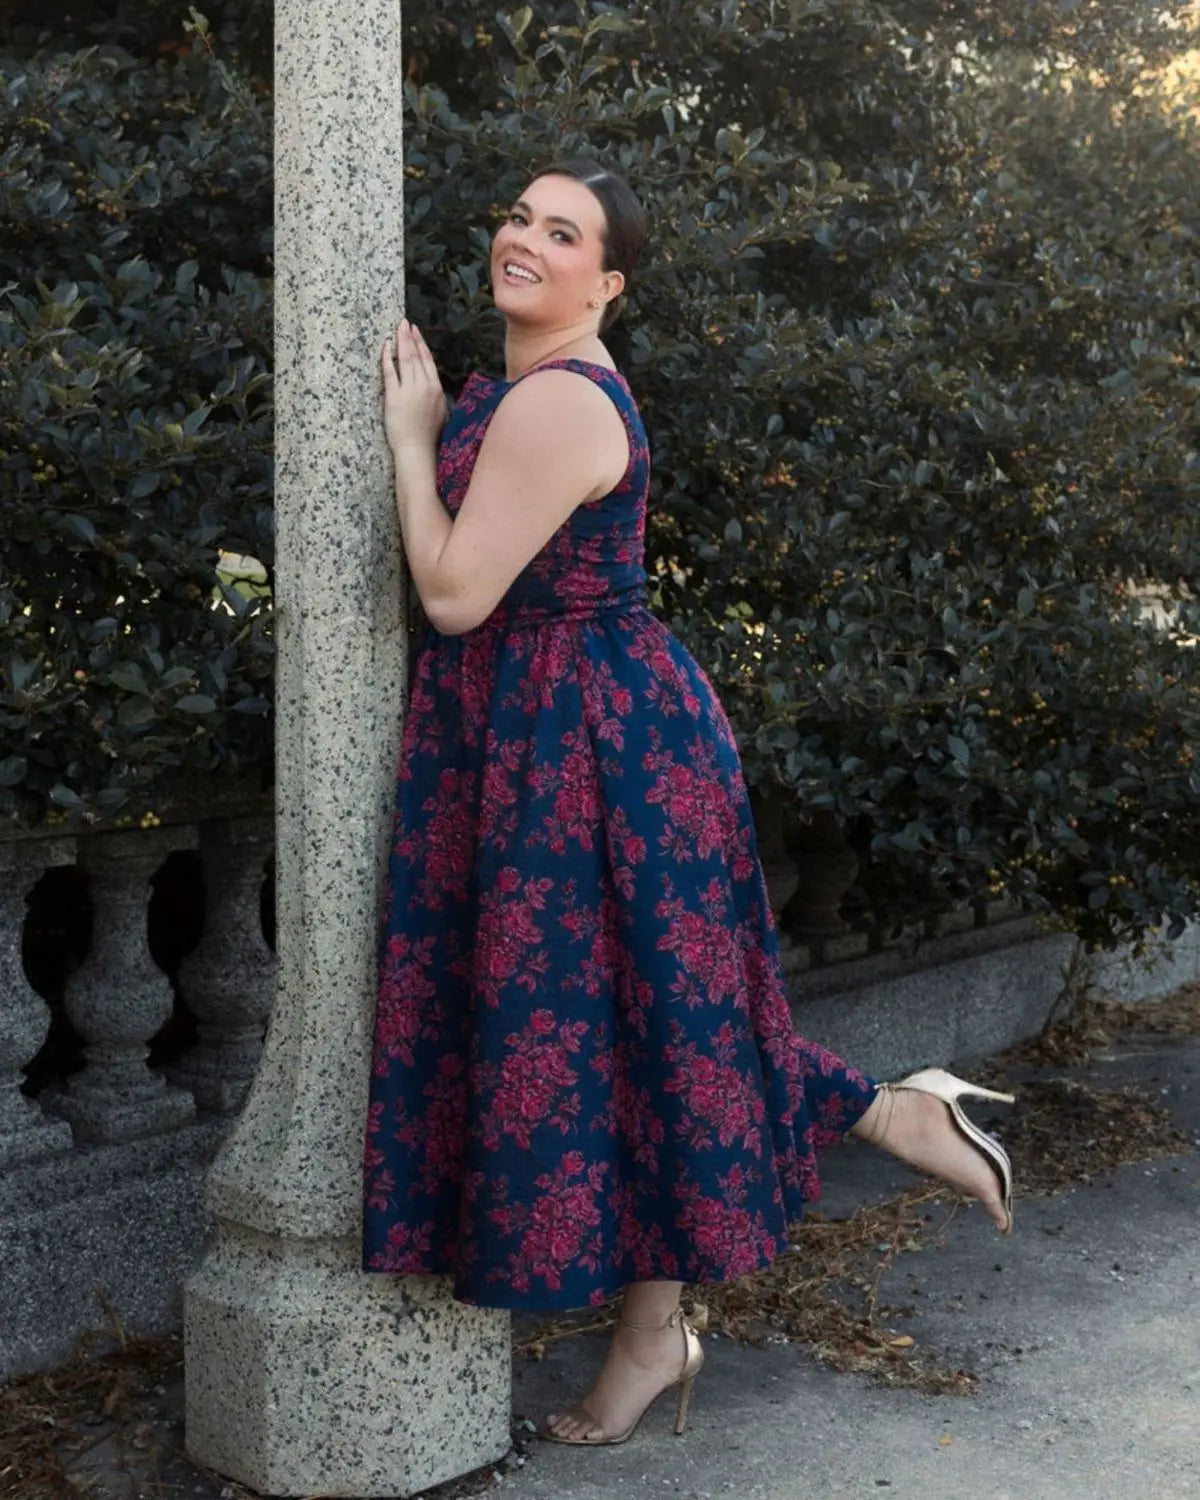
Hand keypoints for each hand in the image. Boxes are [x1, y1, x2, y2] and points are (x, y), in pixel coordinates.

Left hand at [381, 318, 445, 455]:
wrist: (417, 448)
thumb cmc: (428, 435)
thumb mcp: (440, 411)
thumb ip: (436, 394)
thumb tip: (432, 383)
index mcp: (436, 388)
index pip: (428, 360)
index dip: (421, 344)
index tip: (416, 332)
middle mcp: (424, 385)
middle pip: (416, 355)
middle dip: (410, 337)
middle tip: (404, 323)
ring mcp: (409, 389)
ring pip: (405, 359)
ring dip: (401, 341)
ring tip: (397, 329)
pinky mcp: (394, 395)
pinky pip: (390, 371)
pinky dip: (387, 357)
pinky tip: (385, 346)